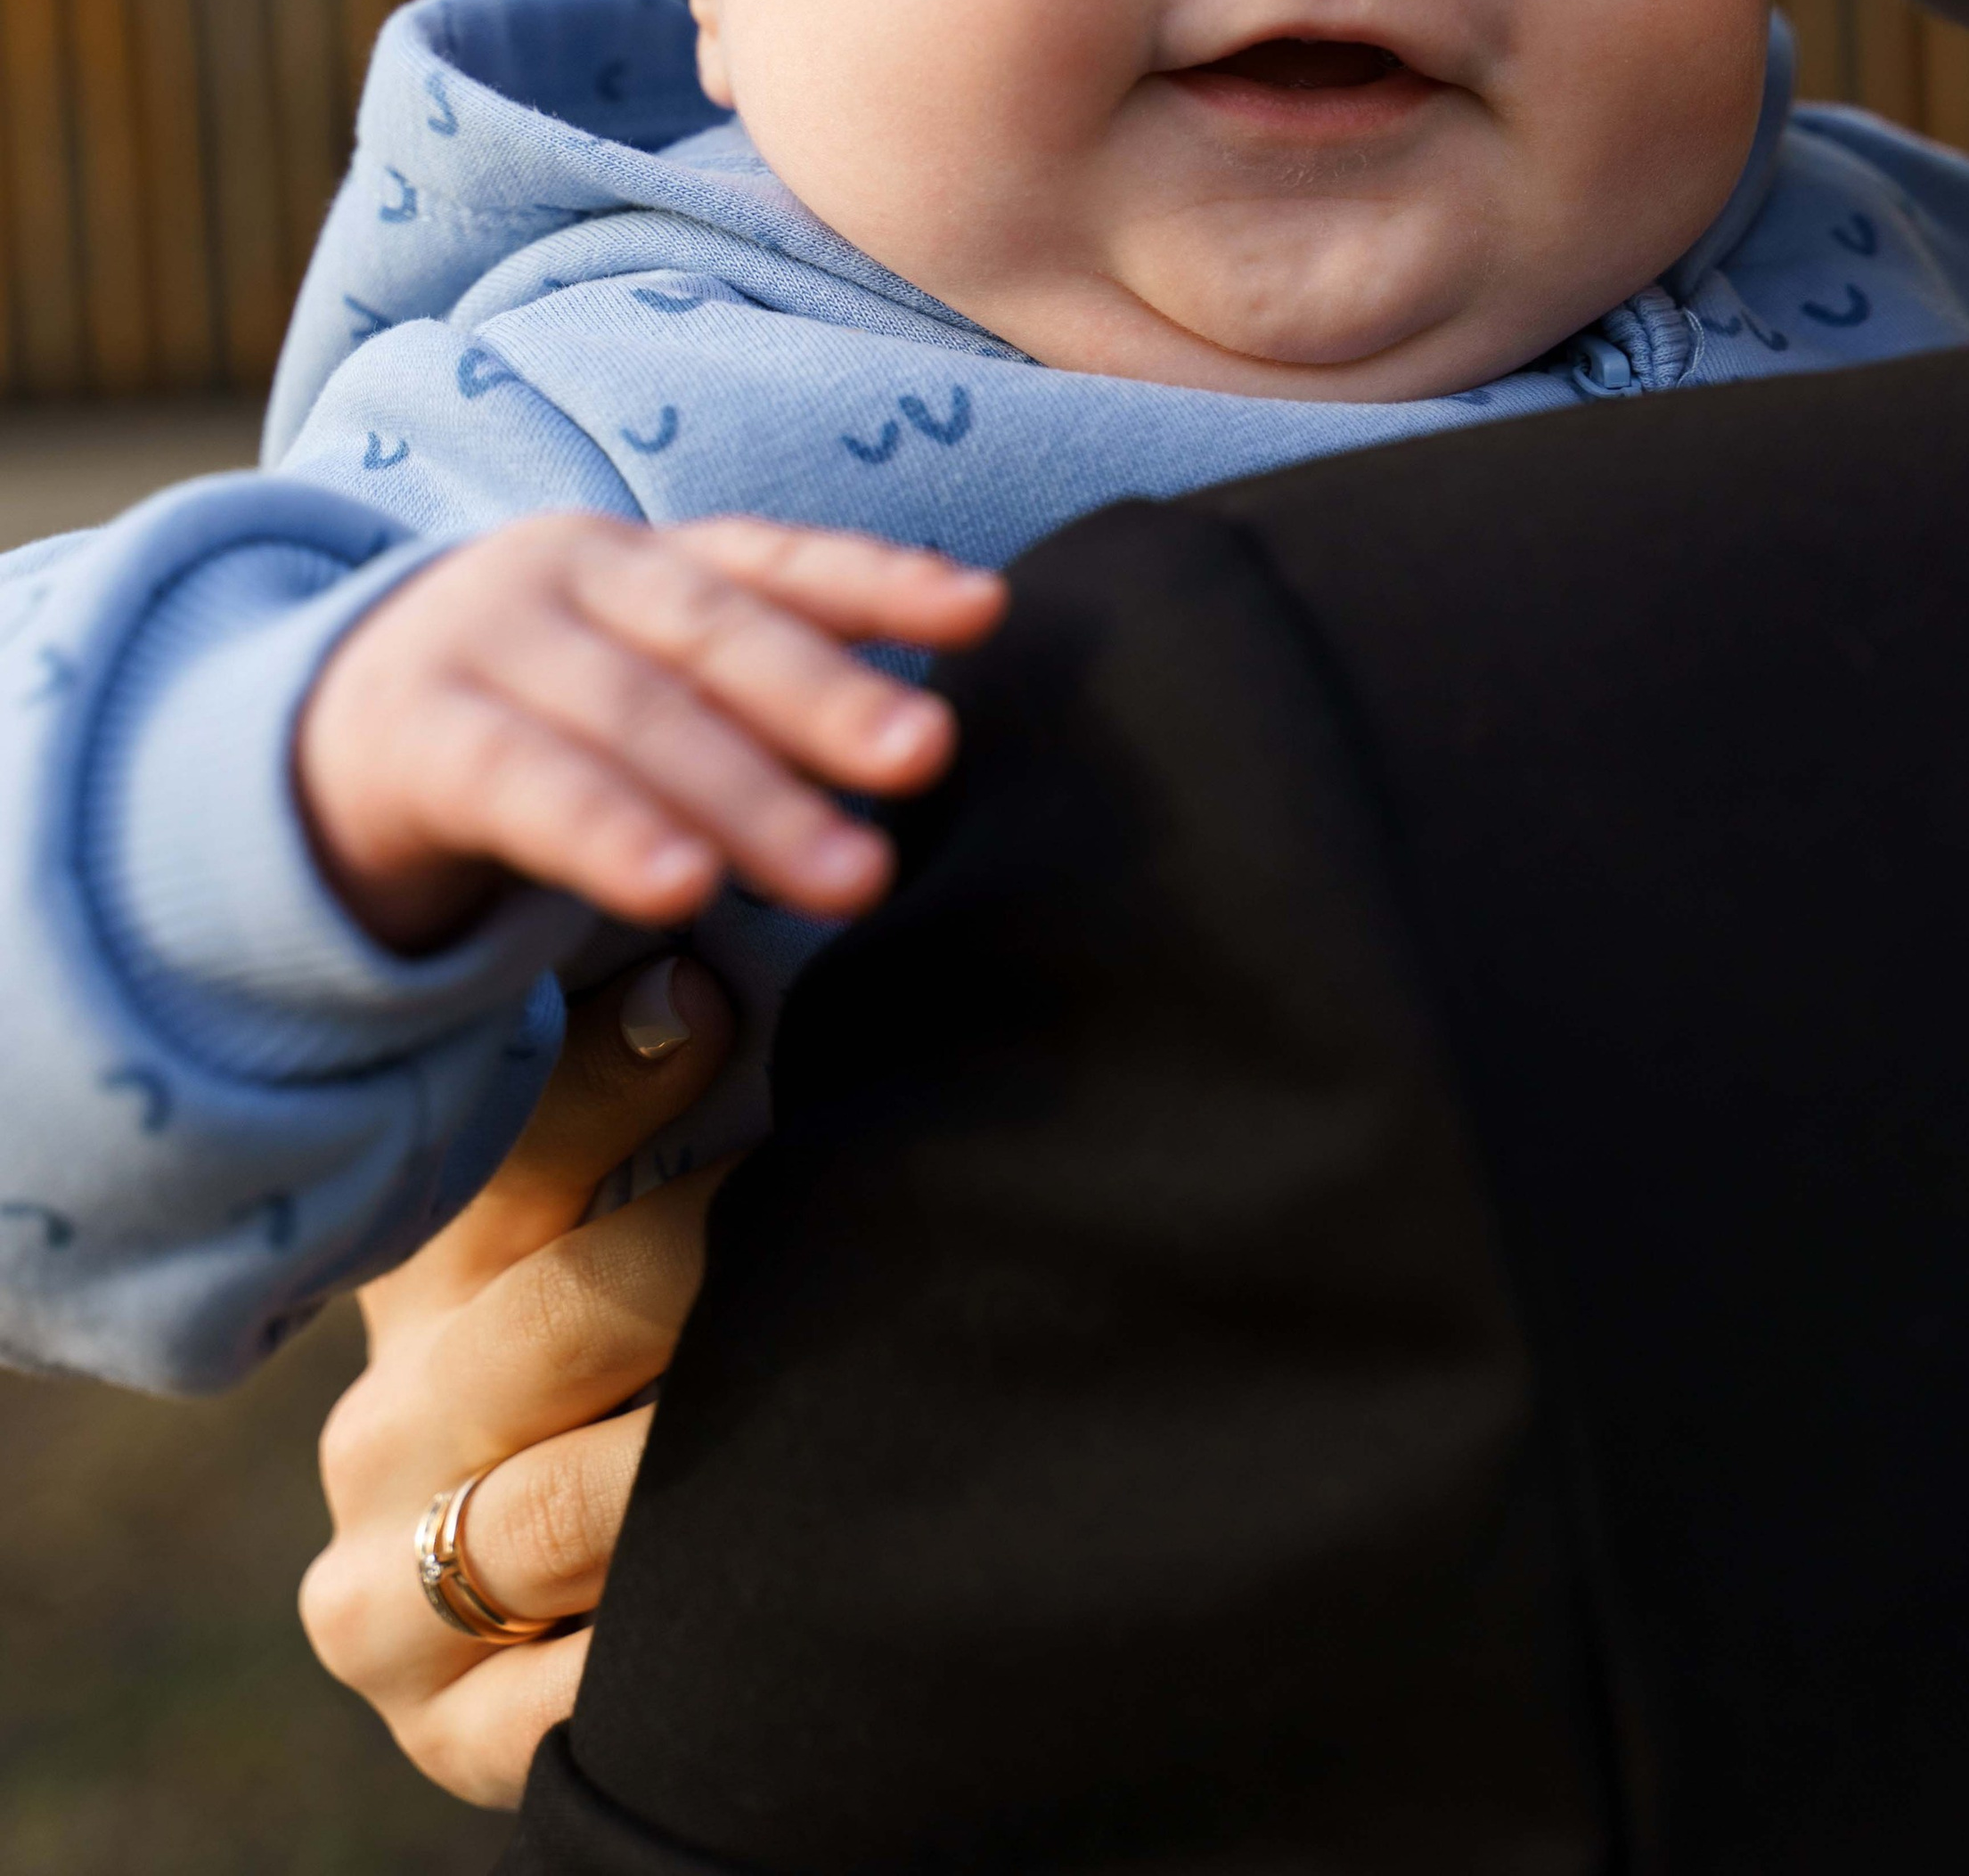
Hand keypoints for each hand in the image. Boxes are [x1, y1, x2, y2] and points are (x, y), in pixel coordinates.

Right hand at [297, 512, 1004, 949]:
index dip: (879, 580)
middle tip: (927, 756)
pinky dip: (610, 832)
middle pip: (713, 634)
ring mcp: (486, 644)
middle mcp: (570, 575)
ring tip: (848, 874)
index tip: (987, 611)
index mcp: (642, 558)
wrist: (318, 738)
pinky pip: (525, 786)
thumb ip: (756, 700)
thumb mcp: (642, 683)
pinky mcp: (417, 737)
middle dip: (826, 694)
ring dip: (746, 797)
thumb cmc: (531, 715)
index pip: (773, 560)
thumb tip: (924, 746)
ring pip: (633, 717)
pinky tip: (681, 888)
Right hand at [301, 955, 736, 1808]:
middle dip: (701, 1263)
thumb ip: (646, 1108)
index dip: (620, 1073)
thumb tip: (705, 973)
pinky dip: (692, 1634)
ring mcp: (397, 1599)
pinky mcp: (458, 1739)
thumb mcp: (613, 1232)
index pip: (511, 1158)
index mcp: (419, 1289)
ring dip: (717, 1449)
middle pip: (561, 1321)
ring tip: (841, 1395)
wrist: (553, 1631)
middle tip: (821, 1202)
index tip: (714, 995)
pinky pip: (588, 1685)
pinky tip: (783, 1578)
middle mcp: (384, 1436)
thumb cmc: (632, 1371)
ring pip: (582, 1505)